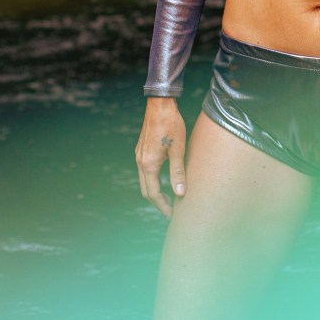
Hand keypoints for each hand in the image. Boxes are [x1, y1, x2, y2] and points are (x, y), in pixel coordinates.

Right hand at [135, 97, 187, 218]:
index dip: (163, 206)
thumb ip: (178, 172)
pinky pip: (144, 171)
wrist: (160, 104)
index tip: (172, 215)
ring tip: (169, 196)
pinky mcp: (141, 149)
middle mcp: (140, 161)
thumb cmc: (171, 125)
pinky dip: (152, 180)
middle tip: (171, 209)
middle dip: (158, 202)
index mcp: (148, 164)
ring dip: (155, 191)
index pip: (153, 193)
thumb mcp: (178, 149)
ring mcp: (139, 155)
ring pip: (144, 180)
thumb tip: (180, 193)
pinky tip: (163, 178)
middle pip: (146, 190)